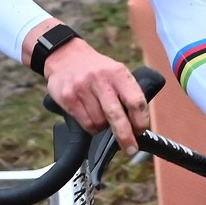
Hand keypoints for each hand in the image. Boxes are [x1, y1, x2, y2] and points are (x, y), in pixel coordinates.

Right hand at [40, 37, 149, 152]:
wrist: (64, 55)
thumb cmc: (95, 69)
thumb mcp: (115, 71)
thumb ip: (126, 92)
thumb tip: (137, 123)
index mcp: (117, 73)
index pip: (136, 100)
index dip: (141, 120)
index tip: (141, 130)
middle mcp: (100, 80)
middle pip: (116, 115)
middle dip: (125, 136)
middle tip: (131, 149)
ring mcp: (82, 89)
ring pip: (99, 123)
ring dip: (104, 129)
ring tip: (102, 119)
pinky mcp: (68, 98)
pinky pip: (85, 123)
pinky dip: (91, 127)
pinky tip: (91, 119)